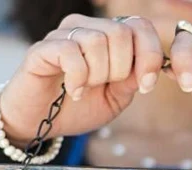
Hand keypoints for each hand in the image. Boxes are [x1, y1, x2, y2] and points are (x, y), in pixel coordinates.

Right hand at [0, 14, 163, 143]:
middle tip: (105, 86)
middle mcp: (86, 28)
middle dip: (121, 69)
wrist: (42, 122)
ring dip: (98, 74)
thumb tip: (148, 68)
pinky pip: (70, 52)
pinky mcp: (42, 48)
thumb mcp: (116, 98)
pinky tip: (73, 91)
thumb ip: (132, 80)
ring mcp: (63, 35)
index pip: (140, 26)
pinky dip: (78, 77)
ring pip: (97, 40)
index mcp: (108, 36)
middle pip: (121, 32)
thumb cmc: (79, 107)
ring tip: (86, 88)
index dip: (149, 55)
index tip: (145, 85)